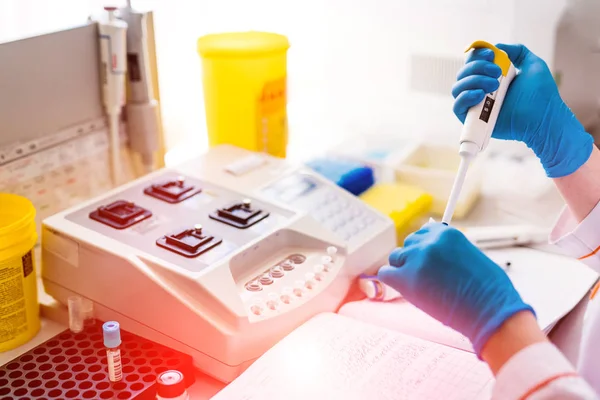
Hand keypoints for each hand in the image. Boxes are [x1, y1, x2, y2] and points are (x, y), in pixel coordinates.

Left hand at [377, 222, 534, 355]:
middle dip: (414, 259)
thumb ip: (448, 249)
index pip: (423, 232)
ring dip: (403, 270)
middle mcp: (429, 242)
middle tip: (426, 278)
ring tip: (421, 286)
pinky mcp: (406, 279)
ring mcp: (416, 260)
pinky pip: (385, 274)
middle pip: (408, 245)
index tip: (428, 260)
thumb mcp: (470, 256)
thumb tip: (432, 248)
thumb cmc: (488, 291)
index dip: (424, 248)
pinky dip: (392, 281)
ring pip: (395, 258)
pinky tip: (406, 291)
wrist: (491, 312)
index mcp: (446, 233)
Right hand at [452, 43, 593, 177]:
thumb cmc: (541, 95)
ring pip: (457, 88)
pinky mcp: (473, 120)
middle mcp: (480, 89)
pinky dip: (465, 97)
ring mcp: (476, 105)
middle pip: (463, 73)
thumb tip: (495, 47)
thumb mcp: (533, 64)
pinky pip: (457, 106)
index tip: (491, 55)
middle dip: (477, 67)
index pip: (472, 62)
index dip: (476, 55)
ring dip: (473, 81)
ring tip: (494, 85)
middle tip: (498, 72)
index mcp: (491, 77)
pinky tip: (480, 95)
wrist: (543, 117)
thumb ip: (517, 51)